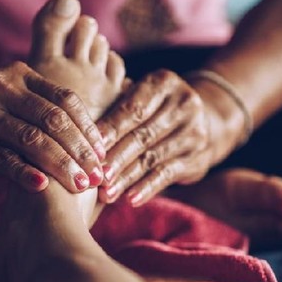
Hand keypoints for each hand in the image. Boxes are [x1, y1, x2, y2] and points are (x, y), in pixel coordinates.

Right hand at [0, 62, 105, 191]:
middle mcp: (5, 88)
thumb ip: (37, 104)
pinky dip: (25, 172)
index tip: (104, 152)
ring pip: (33, 140)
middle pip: (55, 121)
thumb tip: (83, 137)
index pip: (66, 100)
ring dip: (62, 165)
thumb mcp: (7, 89)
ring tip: (80, 186)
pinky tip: (43, 187)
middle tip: (99, 175)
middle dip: (81, 150)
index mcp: (21, 75)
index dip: (88, 128)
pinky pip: (1, 158)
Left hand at [96, 69, 243, 205]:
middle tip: (94, 175)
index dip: (111, 128)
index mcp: (164, 83)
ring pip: (153, 158)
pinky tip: (130, 198)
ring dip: (127, 177)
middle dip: (116, 157)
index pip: (134, 108)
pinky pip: (167, 174)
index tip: (90, 147)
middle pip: (143, 135)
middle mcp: (184, 104)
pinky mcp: (197, 158)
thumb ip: (115, 105)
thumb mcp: (141, 95)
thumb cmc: (154, 107)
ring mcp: (194, 132)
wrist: (204, 119)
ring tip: (106, 193)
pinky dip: (147, 187)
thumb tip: (77, 129)